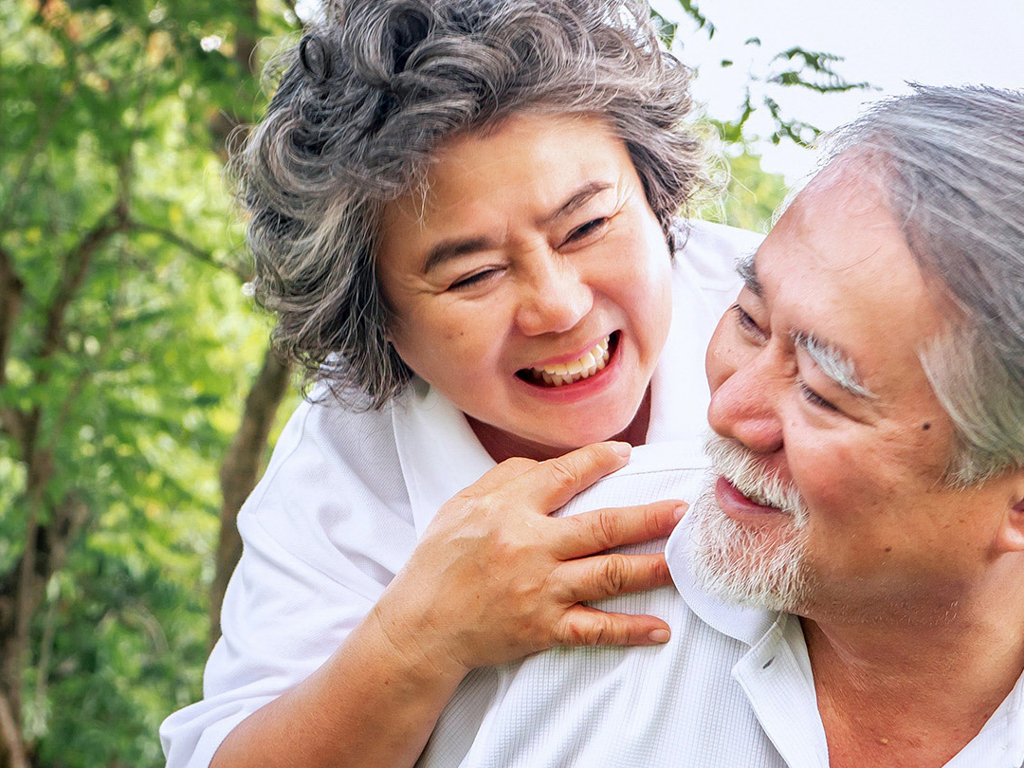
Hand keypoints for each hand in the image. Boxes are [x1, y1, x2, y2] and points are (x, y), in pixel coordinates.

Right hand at [367, 441, 685, 682]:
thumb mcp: (461, 505)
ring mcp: (541, 590)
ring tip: (682, 560)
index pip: (564, 476)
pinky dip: (630, 631)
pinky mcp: (544, 628)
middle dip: (648, 517)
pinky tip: (660, 630)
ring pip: (609, 574)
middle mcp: (530, 547)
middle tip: (683, 510)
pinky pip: (596, 630)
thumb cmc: (439, 561)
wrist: (421, 626)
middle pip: (602, 527)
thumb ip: (506, 479)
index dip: (599, 461)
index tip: (626, 454)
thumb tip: (553, 466)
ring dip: (652, 567)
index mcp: (509, 510)